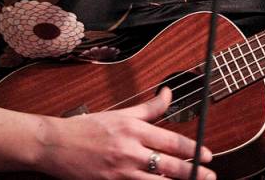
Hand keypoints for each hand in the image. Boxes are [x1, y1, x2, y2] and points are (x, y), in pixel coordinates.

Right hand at [37, 87, 214, 178]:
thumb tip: (169, 92)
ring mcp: (119, 171)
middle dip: (193, 172)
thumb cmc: (87, 128)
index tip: (208, 155)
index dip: (194, 150)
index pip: (172, 141)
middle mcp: (129, 150)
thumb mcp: (121, 113)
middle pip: (169, 165)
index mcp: (134, 130)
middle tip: (210, 175)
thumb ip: (149, 108)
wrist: (54, 145)